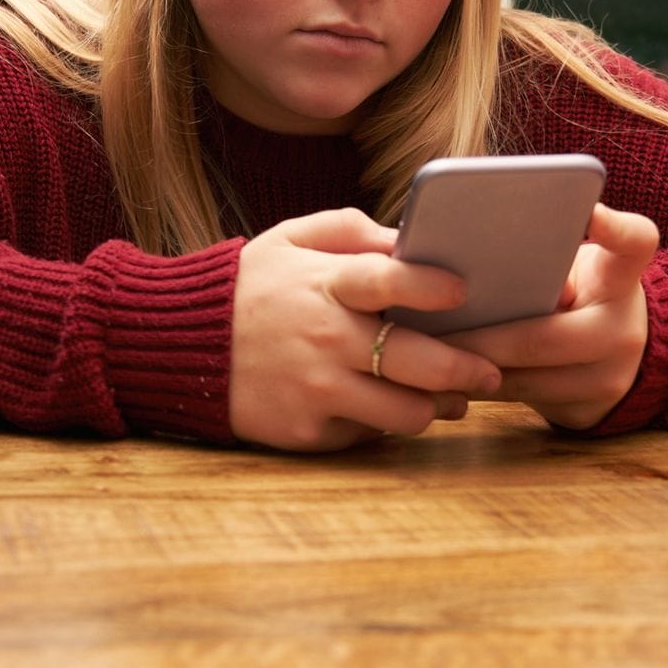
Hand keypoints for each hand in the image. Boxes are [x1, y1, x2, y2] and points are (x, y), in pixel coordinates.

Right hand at [229, 208, 503, 451]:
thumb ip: (353, 232)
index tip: (463, 291)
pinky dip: (383, 422)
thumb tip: (411, 240)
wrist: (177, 347)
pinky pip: (369, 435)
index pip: (387, 280)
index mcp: (323, 285)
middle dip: (468, 369)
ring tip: (448, 396)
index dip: (430, 287)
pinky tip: (384, 404)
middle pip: (418, 363)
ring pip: (406, 413)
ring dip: (435, 406)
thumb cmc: (250, 287)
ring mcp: (315, 391)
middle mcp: (323, 340)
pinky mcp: (305, 432)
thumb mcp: (291, 239)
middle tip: (489, 370)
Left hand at [441, 204, 656, 429]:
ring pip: (526, 379)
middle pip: (544, 336)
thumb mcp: (577, 271)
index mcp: (623, 277)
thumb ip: (546, 264)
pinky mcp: (589, 414)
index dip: (614, 228)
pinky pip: (523, 402)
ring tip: (424, 354)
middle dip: (480, 339)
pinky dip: (481, 387)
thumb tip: (471, 268)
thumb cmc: (582, 294)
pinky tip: (445, 376)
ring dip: (471, 368)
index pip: (635, 243)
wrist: (625, 358)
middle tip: (428, 333)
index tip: (589, 211)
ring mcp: (611, 378)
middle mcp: (626, 327)